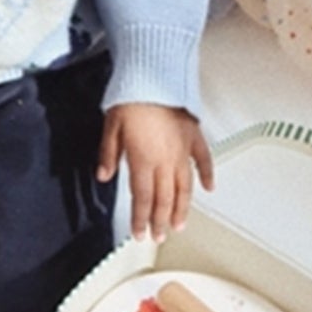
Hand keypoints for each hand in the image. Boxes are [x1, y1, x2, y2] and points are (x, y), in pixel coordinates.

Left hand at [97, 103, 214, 242]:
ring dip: (182, 208)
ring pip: (184, 187)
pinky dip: (207, 175)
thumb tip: (103, 175)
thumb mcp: (111, 127)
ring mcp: (182, 150)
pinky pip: (204, 160)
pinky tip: (208, 188)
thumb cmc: (132, 98)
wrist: (154, 75)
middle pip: (165, 199)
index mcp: (143, 161)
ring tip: (180, 224)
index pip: (143, 199)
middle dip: (161, 221)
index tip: (140, 234)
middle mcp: (165, 160)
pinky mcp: (193, 137)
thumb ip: (108, 154)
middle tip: (160, 237)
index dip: (141, 219)